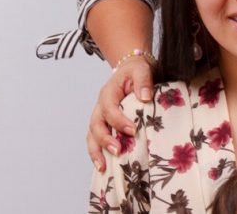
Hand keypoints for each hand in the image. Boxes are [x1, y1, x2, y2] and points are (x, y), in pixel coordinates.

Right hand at [87, 57, 153, 171]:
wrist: (130, 70)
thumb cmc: (136, 71)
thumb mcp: (141, 69)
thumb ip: (143, 81)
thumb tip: (145, 98)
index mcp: (108, 93)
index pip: (110, 109)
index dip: (119, 121)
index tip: (133, 131)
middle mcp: (100, 106)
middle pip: (96, 125)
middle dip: (105, 140)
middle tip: (118, 151)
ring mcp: (100, 117)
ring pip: (91, 135)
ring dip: (96, 152)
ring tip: (103, 167)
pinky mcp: (103, 125)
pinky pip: (95, 141)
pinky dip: (97, 154)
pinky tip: (104, 168)